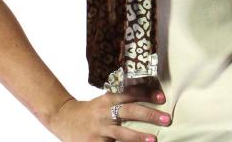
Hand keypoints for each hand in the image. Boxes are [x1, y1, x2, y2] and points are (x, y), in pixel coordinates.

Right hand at [48, 86, 171, 141]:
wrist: (64, 118)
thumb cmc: (92, 109)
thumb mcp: (105, 99)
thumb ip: (122, 97)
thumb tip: (149, 94)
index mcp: (109, 98)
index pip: (131, 93)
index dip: (147, 94)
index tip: (162, 97)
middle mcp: (105, 112)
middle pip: (129, 111)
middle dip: (149, 115)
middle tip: (166, 118)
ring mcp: (99, 129)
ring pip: (121, 134)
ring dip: (138, 137)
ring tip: (154, 139)